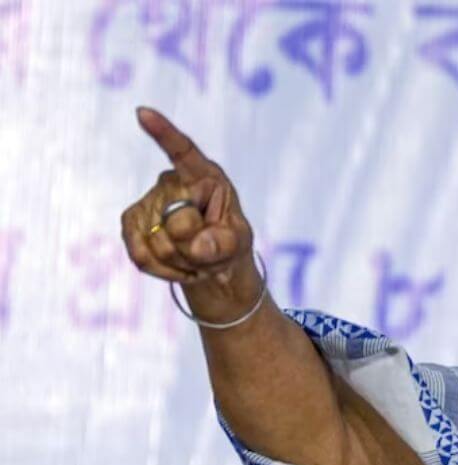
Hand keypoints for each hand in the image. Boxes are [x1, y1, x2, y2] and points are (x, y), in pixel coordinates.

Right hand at [120, 107, 256, 318]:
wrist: (209, 263)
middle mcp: (173, 182)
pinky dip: (162, 270)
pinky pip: (141, 255)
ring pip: (160, 244)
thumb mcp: (237, 244)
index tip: (142, 113)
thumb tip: (198, 245)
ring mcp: (148, 201)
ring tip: (194, 257)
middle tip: (208, 251)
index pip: (184, 153)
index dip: (164, 133)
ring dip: (181, 261)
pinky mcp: (131, 221)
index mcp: (206, 176)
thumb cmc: (228, 243)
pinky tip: (177, 265)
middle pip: (178, 222)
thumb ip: (224, 244)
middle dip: (195, 248)